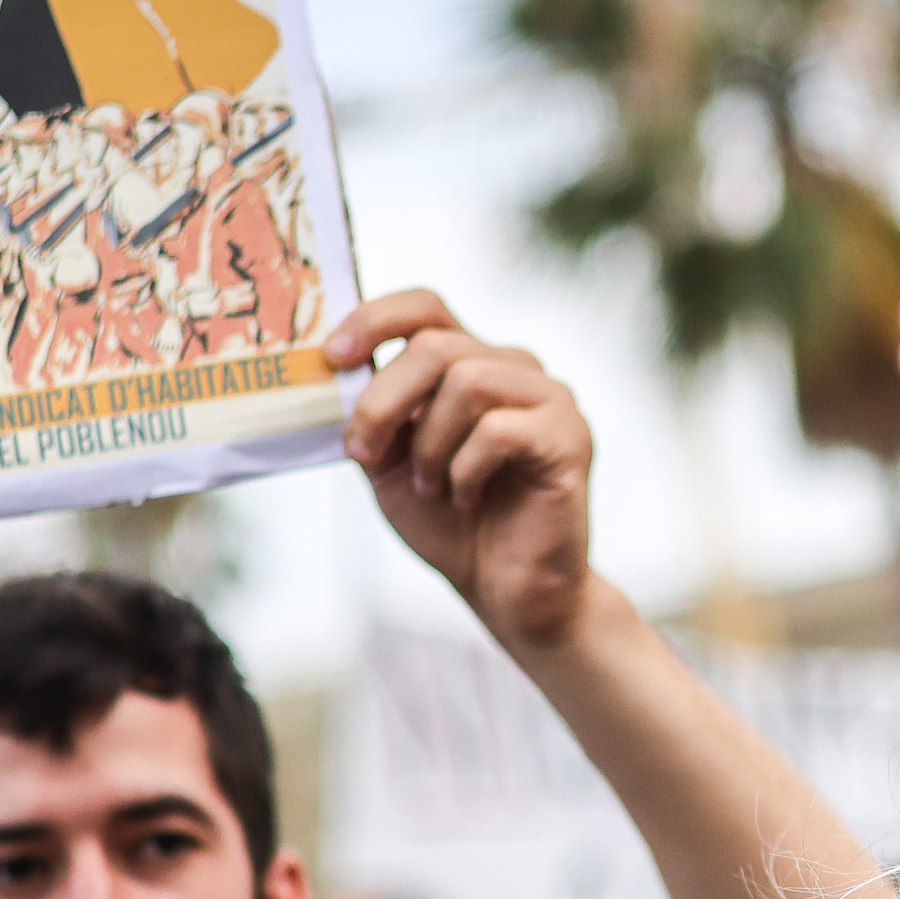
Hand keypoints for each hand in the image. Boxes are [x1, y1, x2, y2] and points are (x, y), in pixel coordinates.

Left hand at [327, 291, 595, 650]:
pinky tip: (467, 499)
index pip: (425, 306)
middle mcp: (515, 368)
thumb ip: (370, 415)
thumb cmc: (450, 525)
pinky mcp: (569, 438)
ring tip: (431, 486)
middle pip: (435, 345)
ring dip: (429, 444)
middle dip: (384, 401)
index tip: (333, 357)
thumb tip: (330, 373)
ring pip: (468, 381)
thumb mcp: (389, 463)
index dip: (374, 319)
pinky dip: (465, 470)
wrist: (506, 592)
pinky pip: (499, 430)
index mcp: (472, 363)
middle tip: (365, 453)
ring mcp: (549, 399)